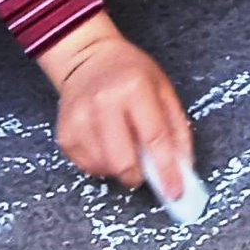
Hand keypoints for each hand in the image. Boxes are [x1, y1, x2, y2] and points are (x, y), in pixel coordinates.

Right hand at [39, 16, 194, 193]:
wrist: (87, 58)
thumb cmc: (129, 73)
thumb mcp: (162, 88)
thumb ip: (177, 128)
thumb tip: (184, 169)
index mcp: (134, 88)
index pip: (154, 138)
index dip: (167, 169)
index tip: (175, 191)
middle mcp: (104, 102)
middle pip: (124, 161)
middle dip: (138, 174)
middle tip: (143, 168)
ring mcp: (80, 119)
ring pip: (105, 169)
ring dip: (119, 168)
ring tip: (122, 146)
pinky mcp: (65, 134)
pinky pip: (87, 167)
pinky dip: (101, 165)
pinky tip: (105, 144)